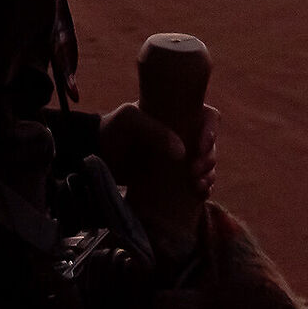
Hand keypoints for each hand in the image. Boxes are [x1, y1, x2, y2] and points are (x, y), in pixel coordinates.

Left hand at [98, 101, 218, 198]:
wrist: (96, 155)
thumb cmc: (113, 130)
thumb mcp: (129, 120)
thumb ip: (154, 130)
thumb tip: (183, 152)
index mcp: (177, 115)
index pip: (208, 117)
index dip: (212, 130)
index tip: (202, 146)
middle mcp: (183, 135)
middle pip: (210, 145)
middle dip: (210, 159)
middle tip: (195, 170)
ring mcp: (179, 157)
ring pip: (207, 165)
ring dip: (209, 175)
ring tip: (199, 186)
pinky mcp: (173, 177)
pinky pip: (197, 181)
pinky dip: (204, 188)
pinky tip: (201, 193)